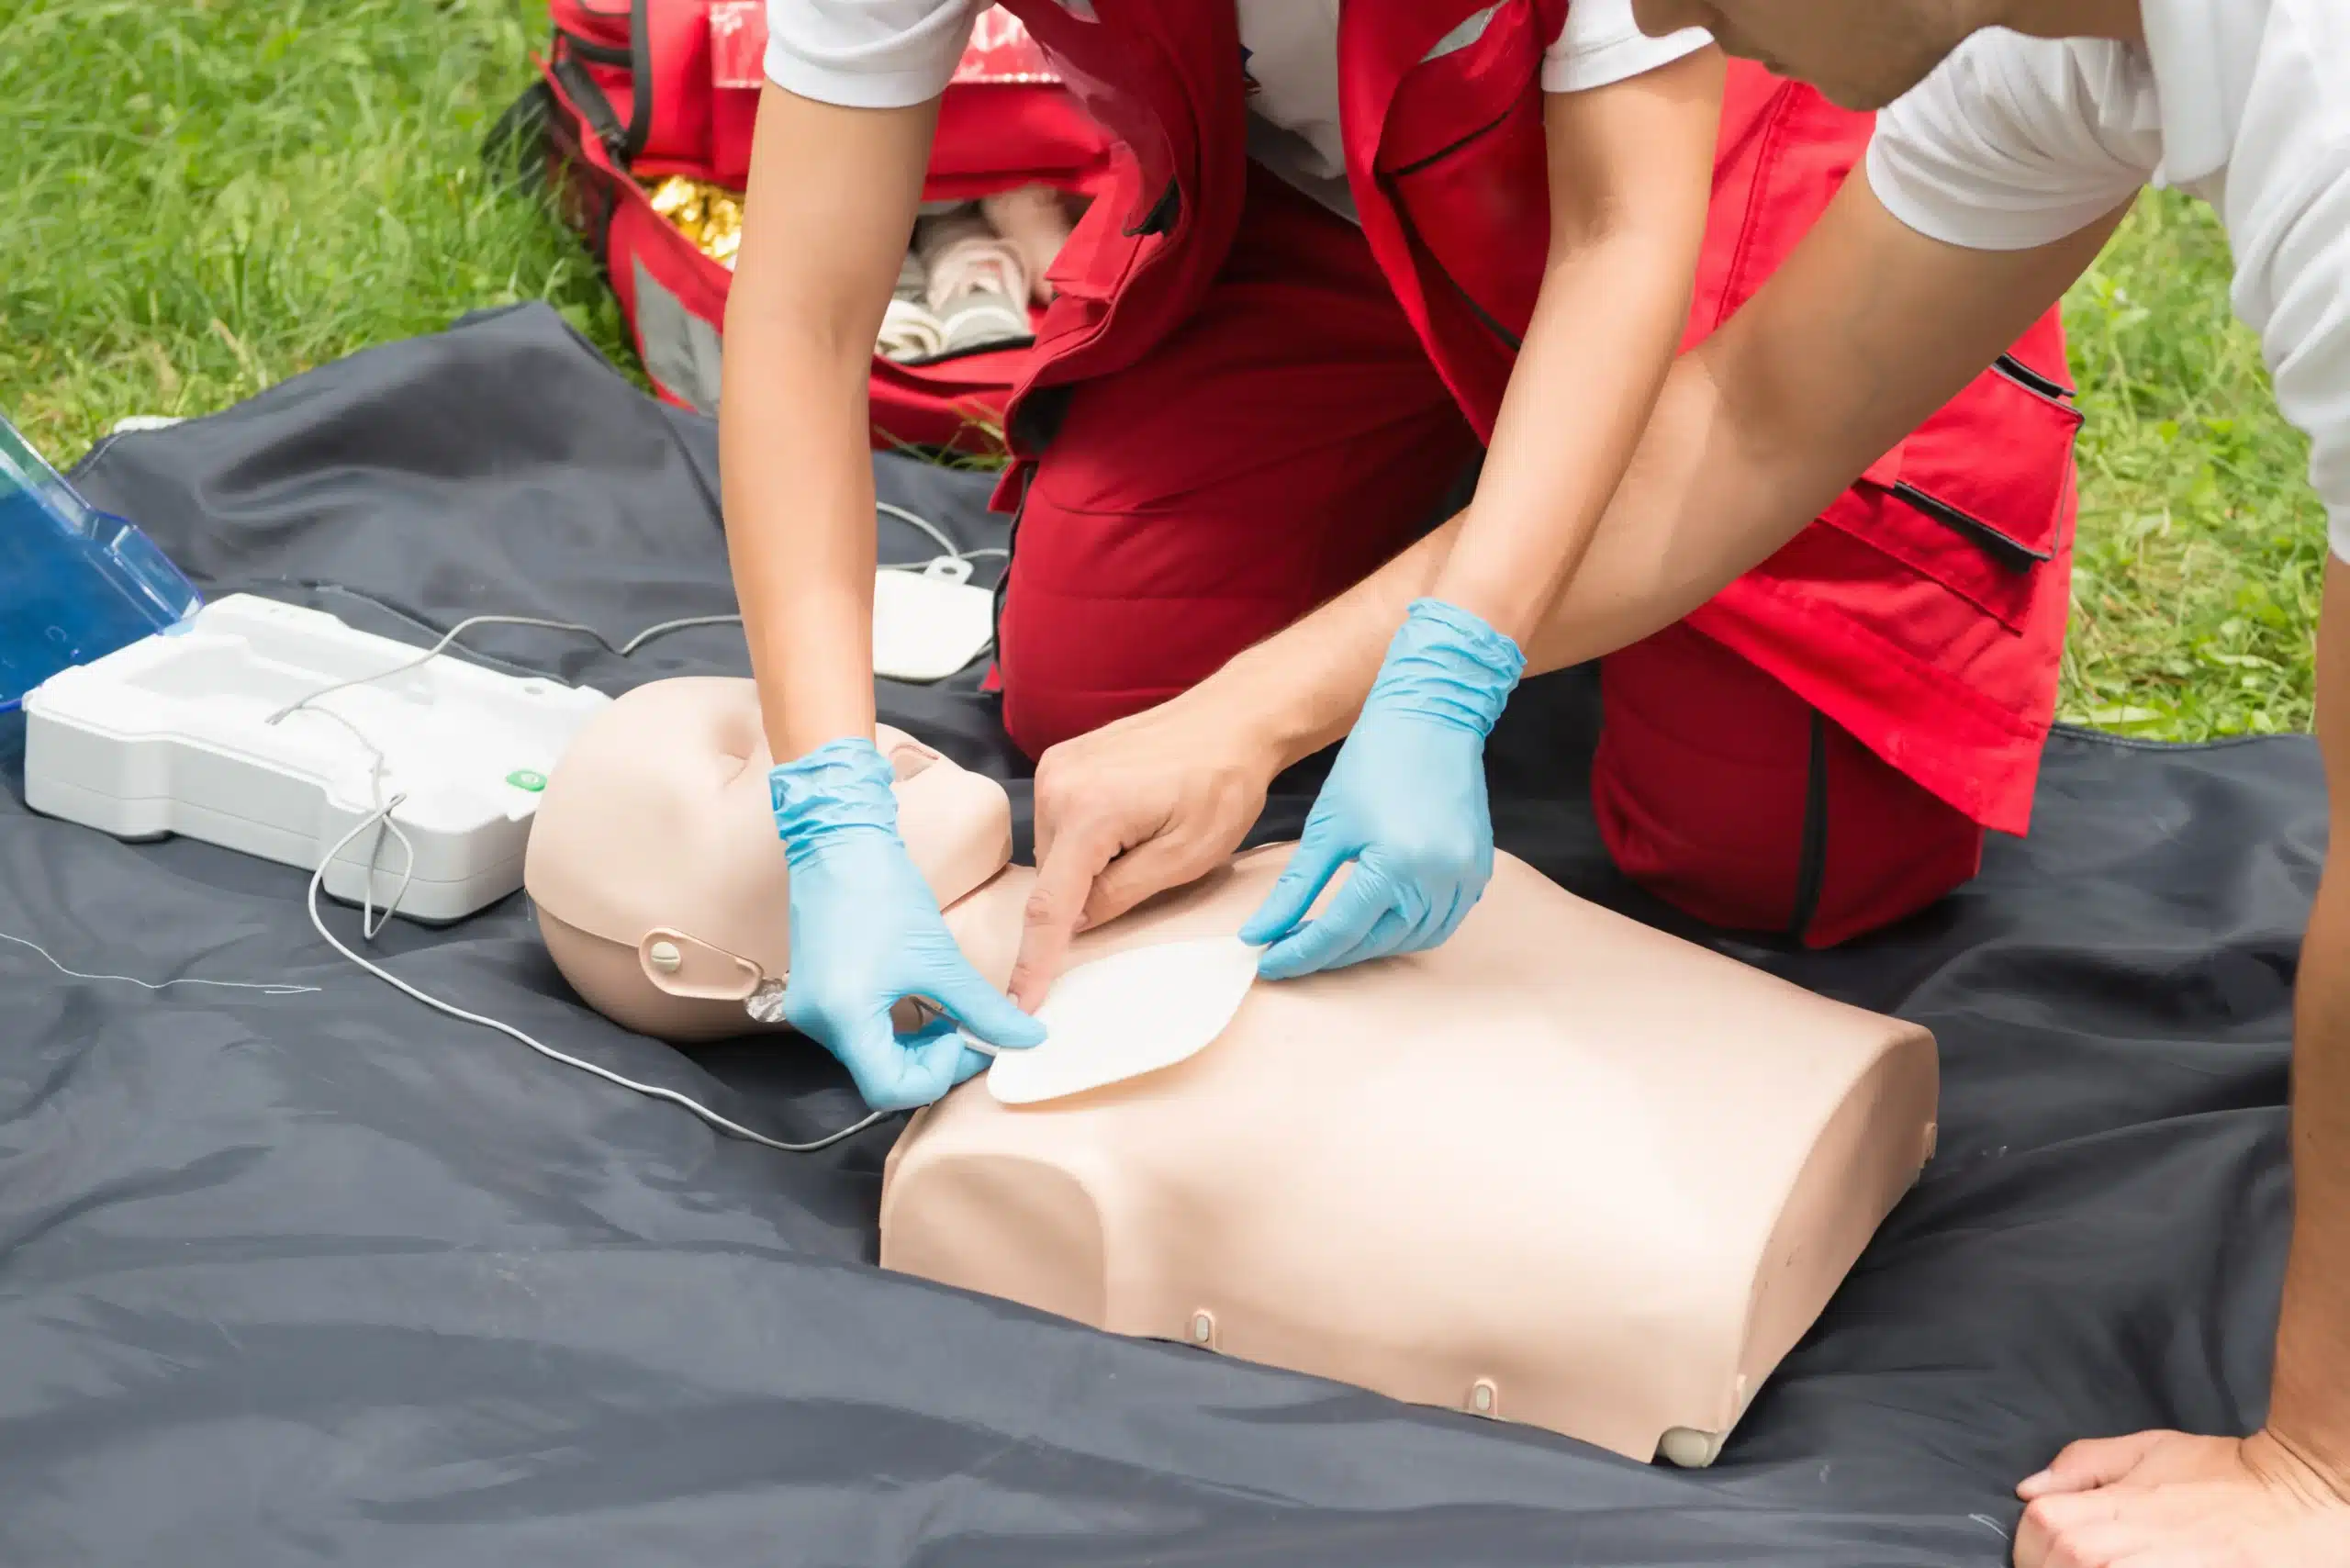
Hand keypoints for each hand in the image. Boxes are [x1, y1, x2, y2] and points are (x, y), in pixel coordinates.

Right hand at [771, 738, 1045, 1110]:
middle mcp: (819, 1025)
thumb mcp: (940, 958)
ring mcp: (812, 1014)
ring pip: (875, 1057)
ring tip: (951, 1015)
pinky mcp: (818, 998)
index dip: (939, 1074)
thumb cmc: (883, 894)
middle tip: (970, 1031)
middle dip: (934, 1062)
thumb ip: (983, 1008)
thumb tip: (1026, 1038)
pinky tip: (925, 1004)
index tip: (968, 1040)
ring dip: (918, 1047)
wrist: (838, 845)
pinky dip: (898, 1029)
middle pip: (883, 1078)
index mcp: (843, 1018)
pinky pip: (863, 1034)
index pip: (892, 1089)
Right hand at [1008, 690, 1279, 1010]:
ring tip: (1149, 830)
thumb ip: (1121, 895)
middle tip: (1152, 865)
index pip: (1050, 906)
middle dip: (1088, 894)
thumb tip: (1076, 924)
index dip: (1035, 962)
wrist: (1235, 717)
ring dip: (1090, 863)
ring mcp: (1055, 766)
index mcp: (1088, 812)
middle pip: (1052, 878)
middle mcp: (1057, 784)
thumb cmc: (1223, 784)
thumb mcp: (1185, 857)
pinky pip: (1060, 822)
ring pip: (1055, 853)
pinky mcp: (1062, 759)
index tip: (1019, 1005)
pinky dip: (1087, 838)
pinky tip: (1132, 817)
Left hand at [1239, 599, 1523, 980]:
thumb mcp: (1325, 828)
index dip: (1300, 954)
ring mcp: (1465, 878)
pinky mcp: (1477, 871)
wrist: (1431, 718)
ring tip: (1330, 938)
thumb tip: (1261, 934)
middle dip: (1331, 953)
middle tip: (1291, 950)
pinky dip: (1407, 930)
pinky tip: (1378, 921)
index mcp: (1395, 866)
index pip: (1339, 932)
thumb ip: (1294, 889)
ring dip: (1369, 946)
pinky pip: (1441, 921)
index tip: (1269, 965)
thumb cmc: (1373, 763)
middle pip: (1375, 942)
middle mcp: (1438, 880)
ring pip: (1411, 940)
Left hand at [2012, 1427, 2349, 1565]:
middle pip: (2055, 1561)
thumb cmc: (2223, 1474)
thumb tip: (2029, 1487)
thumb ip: (2084, 1464)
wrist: (2294, 1502)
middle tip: (2067, 1563)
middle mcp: (2125, 1544)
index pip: (2040, 1525)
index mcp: (2113, 1504)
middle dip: (2051, 1564)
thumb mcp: (2149, 1449)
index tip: (2043, 1549)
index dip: (2032, 1541)